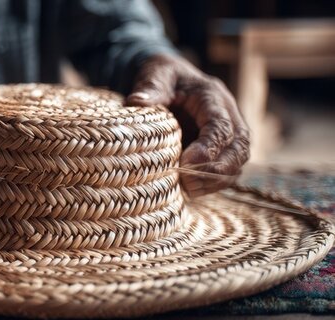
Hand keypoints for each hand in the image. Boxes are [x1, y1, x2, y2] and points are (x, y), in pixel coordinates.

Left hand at [126, 54, 249, 196]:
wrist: (171, 80)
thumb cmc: (163, 77)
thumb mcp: (155, 75)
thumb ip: (149, 88)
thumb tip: (135, 103)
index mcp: (213, 97)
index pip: (222, 126)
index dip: (208, 147)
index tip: (186, 162)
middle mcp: (229, 115)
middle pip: (239, 147)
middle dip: (217, 169)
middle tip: (188, 182)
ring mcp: (229, 134)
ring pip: (238, 162)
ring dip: (216, 180)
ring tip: (188, 189)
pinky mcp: (222, 149)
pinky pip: (228, 171)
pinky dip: (213, 184)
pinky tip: (190, 190)